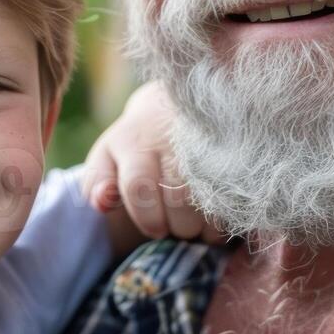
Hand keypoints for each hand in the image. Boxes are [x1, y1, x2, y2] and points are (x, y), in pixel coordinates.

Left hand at [83, 82, 223, 243]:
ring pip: (209, 202)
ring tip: (199, 225)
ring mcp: (206, 144)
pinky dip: (228, 217)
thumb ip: (98, 182)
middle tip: (179, 228)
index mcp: (135, 144)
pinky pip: (235, 198)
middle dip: (179, 227)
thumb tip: (102, 203)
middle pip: (178, 200)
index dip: (147, 217)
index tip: (155, 230)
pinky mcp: (233, 151)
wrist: (178, 103)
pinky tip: (220, 216)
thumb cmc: (137, 142)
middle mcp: (172, 141)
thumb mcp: (108, 155)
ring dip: (205, 227)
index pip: (139, 187)